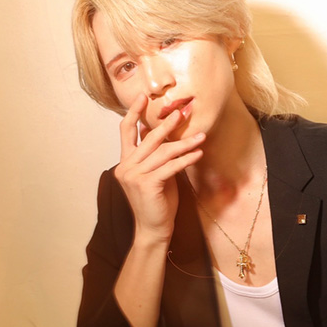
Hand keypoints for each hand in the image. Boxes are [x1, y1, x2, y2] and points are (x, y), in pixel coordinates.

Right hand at [114, 94, 203, 243]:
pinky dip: (186, 159)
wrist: (153, 229)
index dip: (133, 113)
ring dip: (185, 143)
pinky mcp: (147, 184)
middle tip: (182, 111)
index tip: (142, 97)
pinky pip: (171, 166)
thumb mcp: (155, 175)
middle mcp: (126, 166)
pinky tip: (198, 153)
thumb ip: (154, 156)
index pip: (126, 132)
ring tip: (201, 136)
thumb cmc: (157, 202)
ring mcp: (135, 175)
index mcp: (125, 162)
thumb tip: (155, 132)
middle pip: (149, 138)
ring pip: (163, 152)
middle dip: (167, 124)